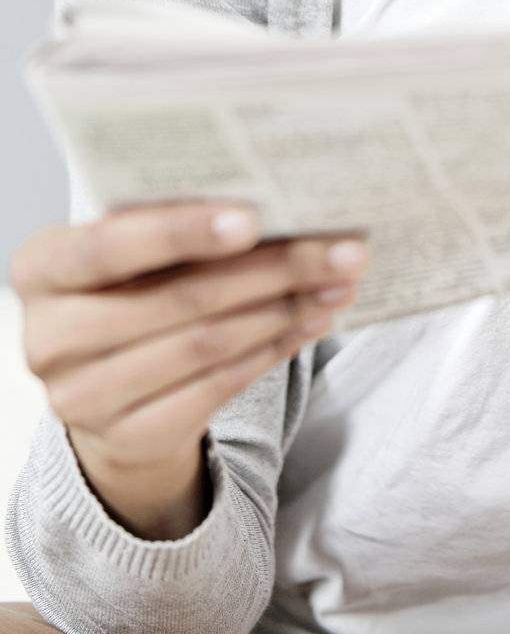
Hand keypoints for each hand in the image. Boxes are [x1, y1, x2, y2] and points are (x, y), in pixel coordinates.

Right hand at [12, 202, 369, 480]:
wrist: (107, 387)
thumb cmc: (128, 290)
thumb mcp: (131, 250)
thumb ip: (174, 222)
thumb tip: (277, 195)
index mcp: (43, 268)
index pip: (109, 246)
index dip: (181, 232)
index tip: (253, 218)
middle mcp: (51, 337)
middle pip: (178, 299)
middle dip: (272, 269)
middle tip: (341, 249)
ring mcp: (84, 397)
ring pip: (207, 345)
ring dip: (285, 309)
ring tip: (338, 283)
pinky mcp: (129, 437)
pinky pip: (218, 386)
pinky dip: (274, 348)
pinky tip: (311, 321)